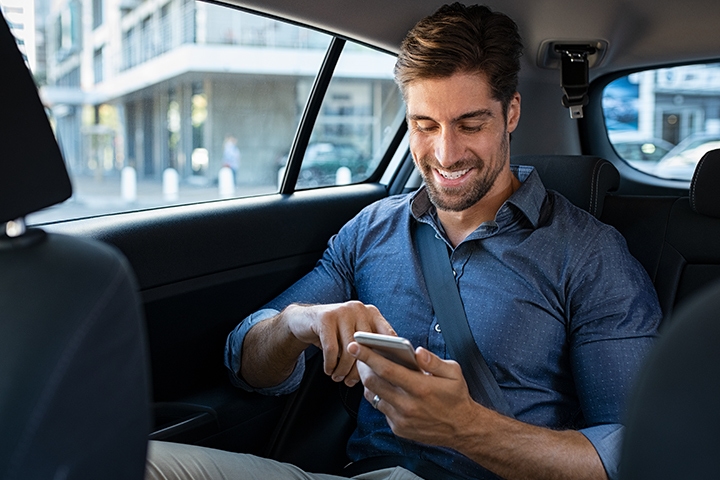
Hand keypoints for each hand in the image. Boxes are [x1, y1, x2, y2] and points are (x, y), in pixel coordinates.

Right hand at [282, 301, 395, 386]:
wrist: (304, 320)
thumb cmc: (335, 334)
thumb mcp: (353, 337)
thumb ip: (369, 347)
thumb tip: (382, 371)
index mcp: (372, 313)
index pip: (388, 335)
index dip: (388, 356)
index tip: (382, 374)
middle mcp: (359, 308)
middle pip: (367, 346)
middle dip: (359, 369)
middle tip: (352, 382)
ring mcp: (342, 311)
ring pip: (349, 349)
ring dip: (343, 369)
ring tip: (338, 378)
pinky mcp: (325, 318)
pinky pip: (331, 349)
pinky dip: (330, 364)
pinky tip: (329, 370)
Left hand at [348, 342, 479, 448]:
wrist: (462, 429)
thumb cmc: (457, 397)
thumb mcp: (453, 373)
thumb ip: (433, 361)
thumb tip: (417, 351)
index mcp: (420, 388)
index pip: (386, 369)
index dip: (368, 356)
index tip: (355, 346)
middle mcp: (408, 405)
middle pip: (373, 383)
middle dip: (362, 366)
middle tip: (358, 354)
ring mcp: (401, 419)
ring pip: (374, 397)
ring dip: (370, 382)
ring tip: (370, 369)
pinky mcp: (398, 428)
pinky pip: (382, 409)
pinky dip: (380, 397)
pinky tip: (386, 388)